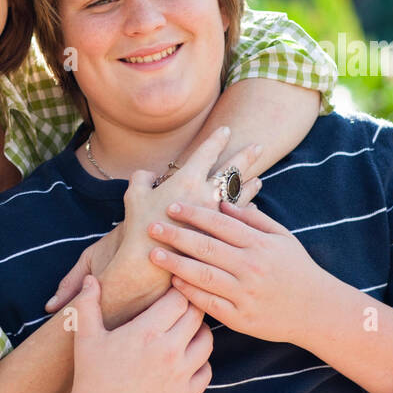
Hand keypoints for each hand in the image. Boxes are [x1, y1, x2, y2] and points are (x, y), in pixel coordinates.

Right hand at [45, 126, 262, 318]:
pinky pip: (240, 219)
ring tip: (258, 179)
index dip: (216, 140)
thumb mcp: (133, 197)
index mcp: (186, 181)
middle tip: (258, 146)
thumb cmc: (139, 228)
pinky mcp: (220, 235)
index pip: (206, 153)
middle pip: (231, 170)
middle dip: (245, 157)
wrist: (148, 262)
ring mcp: (216, 216)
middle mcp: (206, 195)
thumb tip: (147, 173)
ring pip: (240, 194)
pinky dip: (247, 211)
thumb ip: (141, 179)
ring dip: (249, 185)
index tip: (226, 130)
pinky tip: (253, 209)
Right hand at [62, 275, 213, 392]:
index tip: (170, 288)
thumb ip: (87, 304)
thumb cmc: (91, 378)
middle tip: (180, 304)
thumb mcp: (85, 337)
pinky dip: (201, 361)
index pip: (178, 298)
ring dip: (199, 331)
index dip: (176, 290)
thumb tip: (90, 278)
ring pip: (207, 341)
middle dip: (190, 306)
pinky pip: (207, 370)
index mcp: (147, 332)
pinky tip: (187, 357)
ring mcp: (181, 374)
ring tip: (185, 328)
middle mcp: (170, 351)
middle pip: (196, 315)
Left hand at [146, 199, 332, 343]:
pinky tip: (173, 283)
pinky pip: (209, 304)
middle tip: (151, 227)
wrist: (318, 311)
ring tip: (153, 254)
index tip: (172, 206)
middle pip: (206, 248)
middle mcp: (251, 268)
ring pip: (203, 276)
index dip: (194, 214)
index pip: (221, 224)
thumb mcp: (282, 237)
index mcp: (260, 245)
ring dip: (175, 264)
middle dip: (176, 235)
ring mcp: (245, 294)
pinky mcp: (241, 318)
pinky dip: (190, 292)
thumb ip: (253, 219)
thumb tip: (222, 201)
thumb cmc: (296, 269)